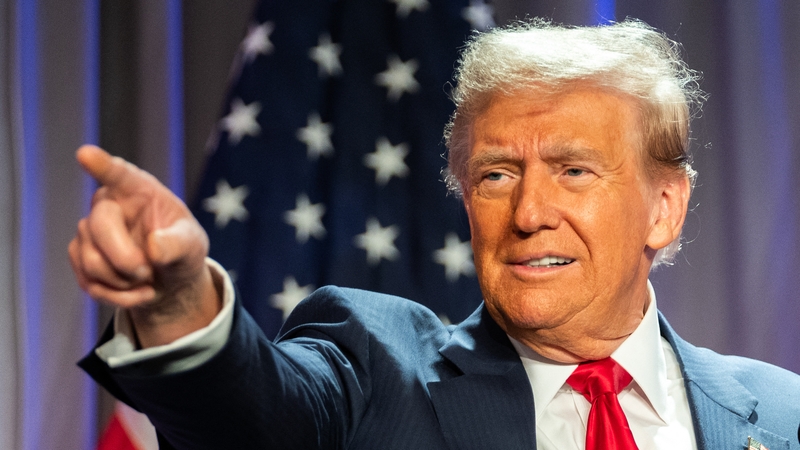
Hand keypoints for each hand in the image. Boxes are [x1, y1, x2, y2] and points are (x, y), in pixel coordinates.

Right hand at [69, 145, 220, 346]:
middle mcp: (108, 204)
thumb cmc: (181, 250)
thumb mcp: (192, 246)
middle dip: (125, 259)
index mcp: (139, 190)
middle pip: (99, 227)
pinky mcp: (80, 256)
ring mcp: (89, 230)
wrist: (168, 279)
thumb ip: (178, 244)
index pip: (118, 174)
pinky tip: (137, 292)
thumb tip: (154, 247)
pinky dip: (117, 296)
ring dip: (124, 282)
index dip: (102, 165)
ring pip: (92, 261)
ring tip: (147, 280)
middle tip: (148, 272)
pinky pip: (89, 281)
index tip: (85, 154)